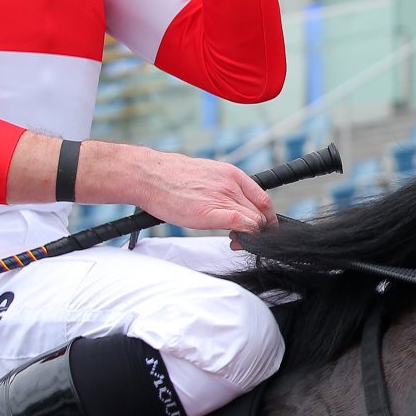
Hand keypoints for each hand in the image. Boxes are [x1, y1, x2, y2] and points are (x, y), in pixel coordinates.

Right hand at [132, 149, 271, 234]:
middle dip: (259, 230)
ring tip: (235, 240)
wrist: (148, 176)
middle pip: (261, 213)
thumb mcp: (207, 175)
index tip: (261, 228)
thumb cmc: (171, 178)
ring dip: (251, 236)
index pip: (263, 199)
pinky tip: (233, 241)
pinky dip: (245, 235)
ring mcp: (222, 198)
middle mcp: (231, 185)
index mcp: (232, 175)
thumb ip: (224, 188)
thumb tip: (233, 204)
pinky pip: (242, 224)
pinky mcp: (211, 212)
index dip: (266, 218)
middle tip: (243, 238)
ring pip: (254, 221)